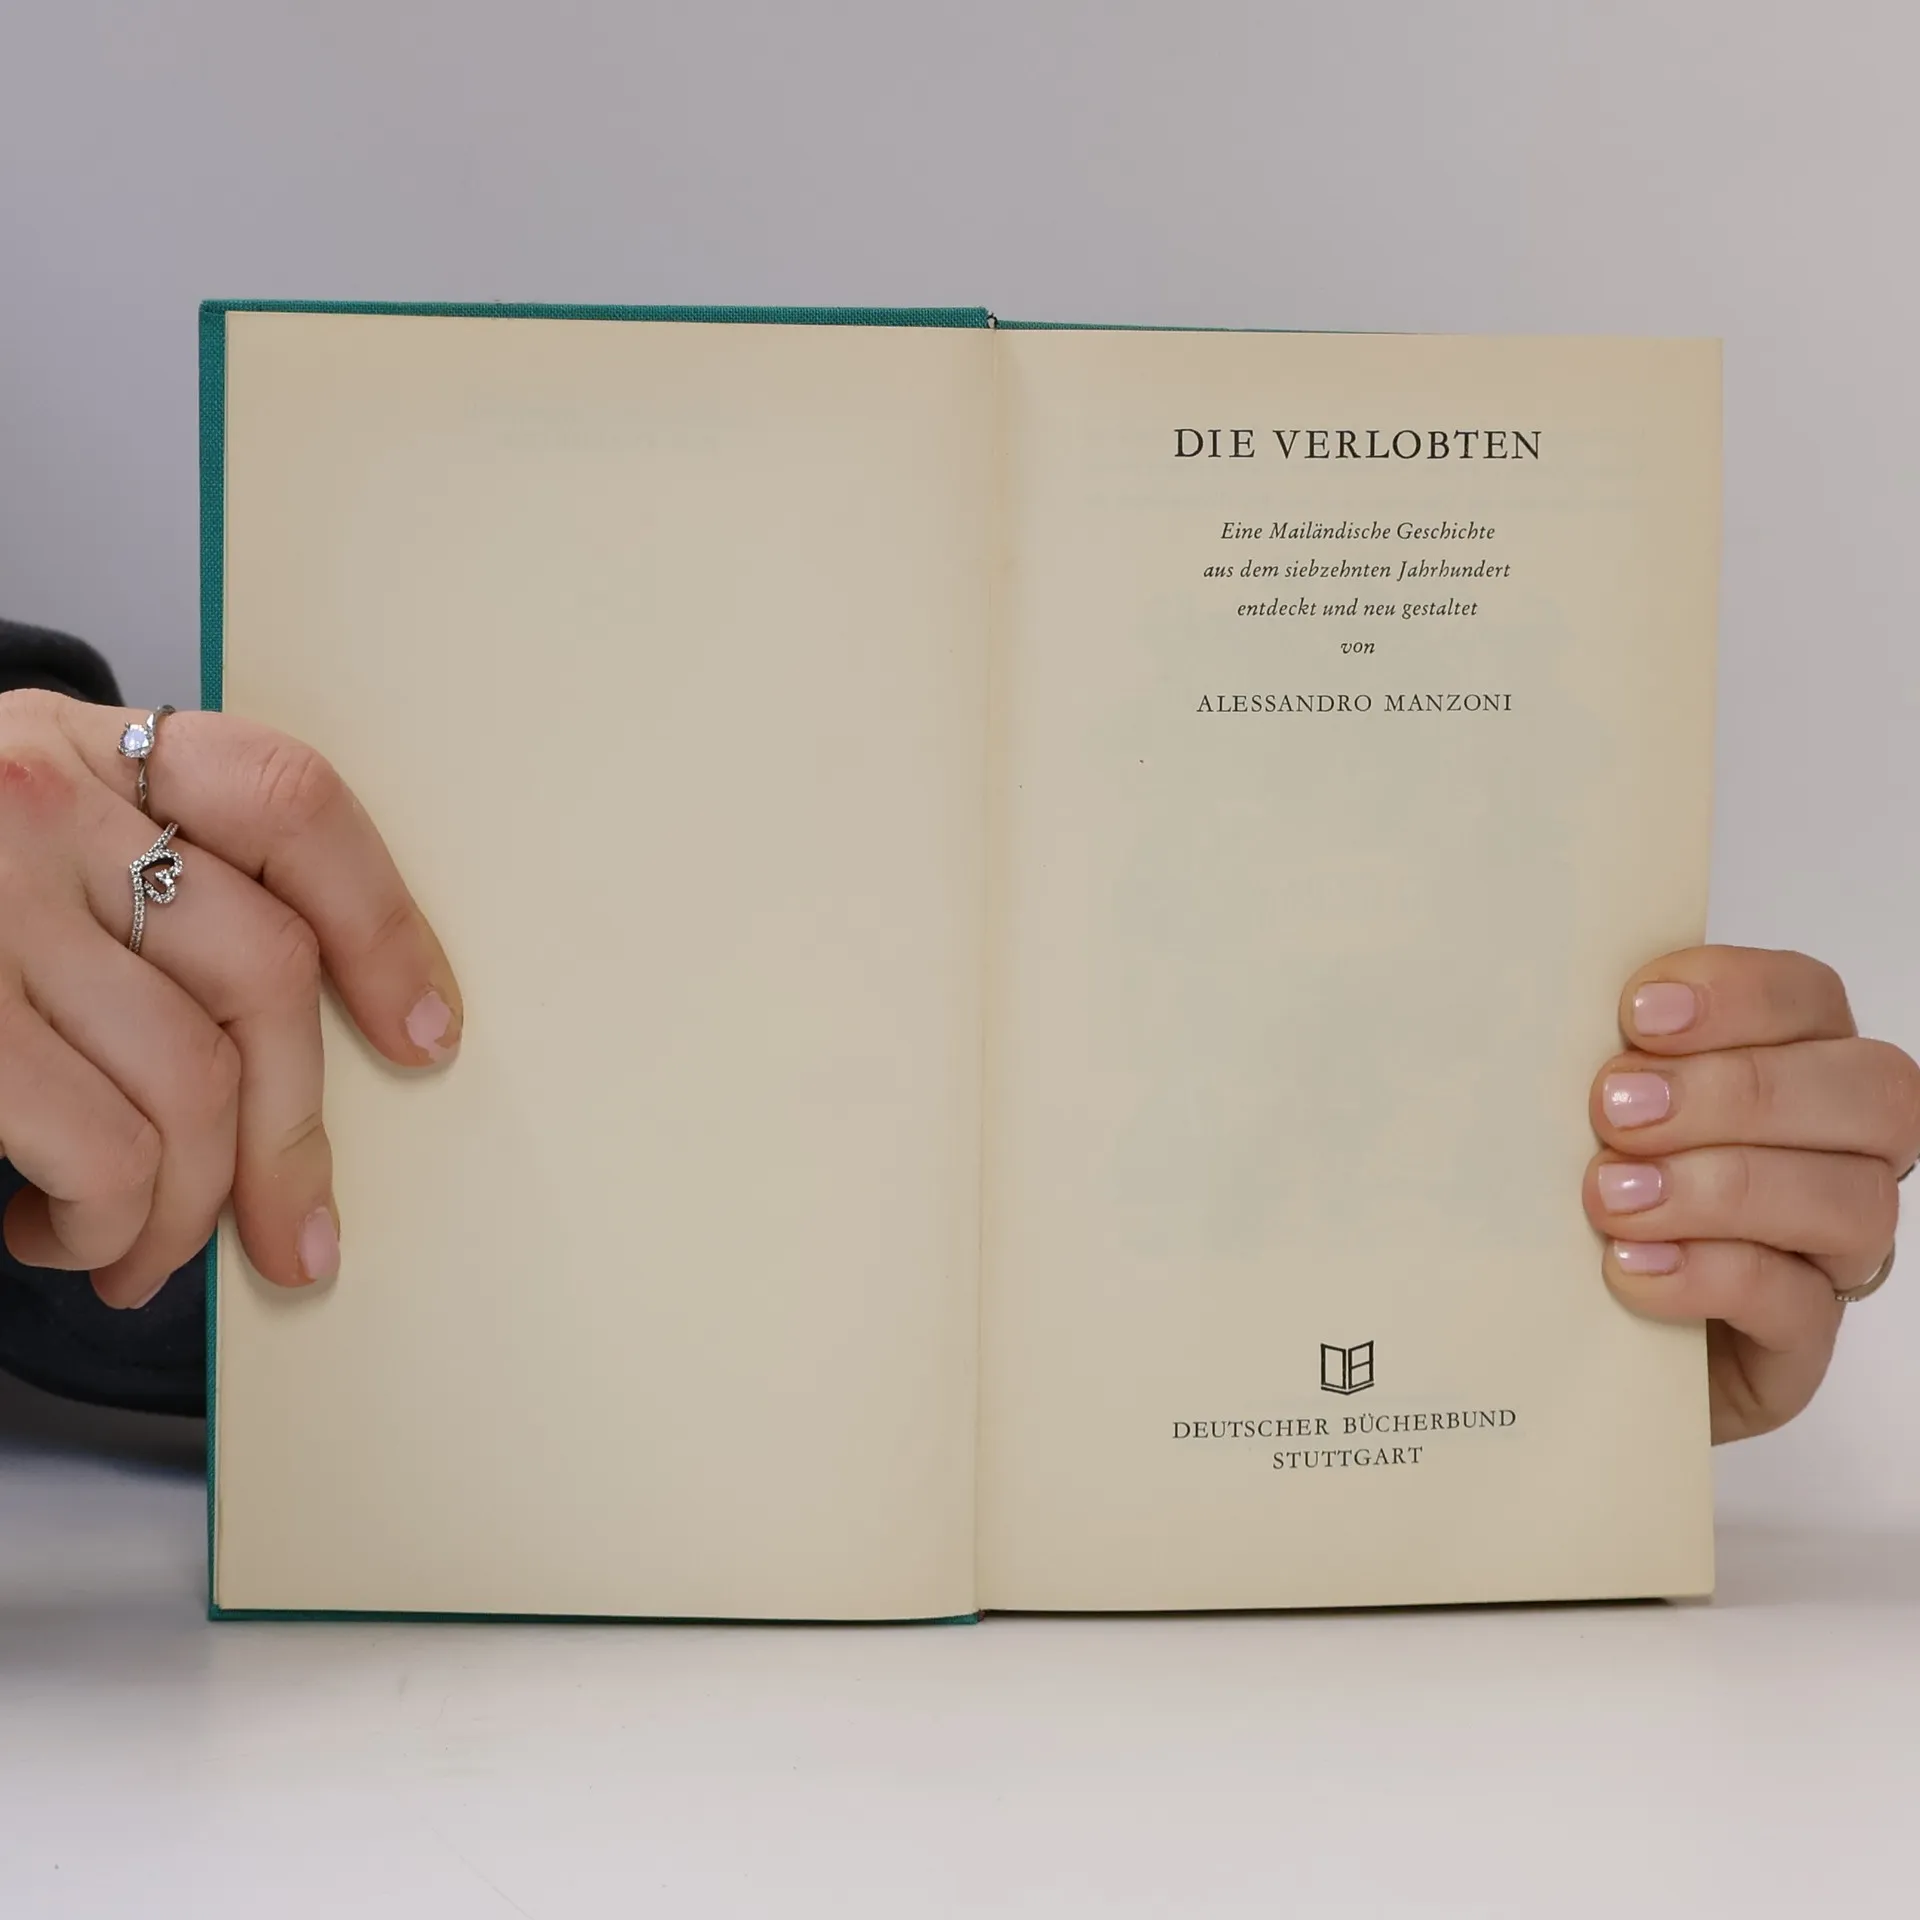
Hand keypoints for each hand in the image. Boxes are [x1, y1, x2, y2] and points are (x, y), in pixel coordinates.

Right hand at [0, 689, 460, 1306]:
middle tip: (290, 1237)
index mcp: (88, 749)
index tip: (428, 1031)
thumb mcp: (20, 850)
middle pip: (264, 974)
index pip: (292, 801)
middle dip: (296, 1140)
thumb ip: (140, 903)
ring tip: (135, 1247)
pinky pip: (98, 1146)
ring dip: (183, 1208)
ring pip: (190, 1081)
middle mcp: (38, 797)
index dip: (385, 923)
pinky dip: (107, 1222)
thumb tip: (299, 1066)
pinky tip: (60, 1232)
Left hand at [1586, 946, 1917, 1441]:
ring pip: (1852, 1200)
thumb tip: (1544, 1009)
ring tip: (1611, 1196)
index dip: (1740, 996)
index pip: (1809, 1000)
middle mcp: (1835, 1152)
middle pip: (1869, 1094)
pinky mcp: (1800, 1342)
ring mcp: (1828, 1250)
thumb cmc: (1571, 1198)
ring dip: (1723, 1187)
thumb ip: (1593, 1059)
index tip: (1637, 1015)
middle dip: (1738, 1092)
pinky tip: (1631, 1266)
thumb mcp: (1574, 1113)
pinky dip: (1711, 1275)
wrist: (1557, 1330)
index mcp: (1789, 1066)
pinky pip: (1799, 1304)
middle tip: (1614, 1109)